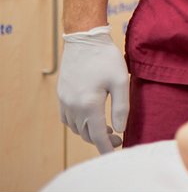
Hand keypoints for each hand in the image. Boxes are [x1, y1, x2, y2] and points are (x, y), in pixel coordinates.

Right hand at [58, 26, 129, 152]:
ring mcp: (64, 101)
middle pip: (86, 133)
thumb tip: (121, 129)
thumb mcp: (121, 81)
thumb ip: (121, 107)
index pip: (97, 135)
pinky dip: (79, 123)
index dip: (107, 147)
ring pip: (76, 127)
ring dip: (90, 131)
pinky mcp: (61, 95)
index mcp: (89, 105)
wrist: (84, 40)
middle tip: (118, 137)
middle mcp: (73, 106)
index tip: (116, 152)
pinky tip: (91, 117)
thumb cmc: (106, 58)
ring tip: (107, 127)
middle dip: (101, 139)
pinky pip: (68, 118)